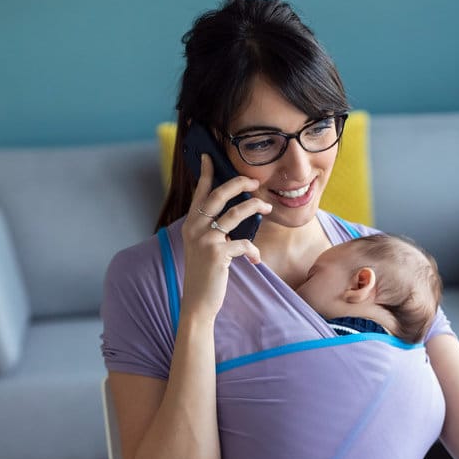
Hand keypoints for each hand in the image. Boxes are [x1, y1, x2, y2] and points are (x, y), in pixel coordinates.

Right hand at [179, 155, 271, 318]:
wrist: (198, 302)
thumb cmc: (205, 274)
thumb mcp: (203, 246)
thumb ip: (212, 229)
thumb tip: (234, 212)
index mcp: (190, 224)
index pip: (200, 193)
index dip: (206, 173)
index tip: (209, 156)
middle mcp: (194, 228)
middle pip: (219, 195)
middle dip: (239, 183)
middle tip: (255, 181)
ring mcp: (205, 239)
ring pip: (236, 213)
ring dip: (256, 208)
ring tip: (267, 209)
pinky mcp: (217, 253)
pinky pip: (244, 243)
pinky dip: (253, 251)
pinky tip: (255, 260)